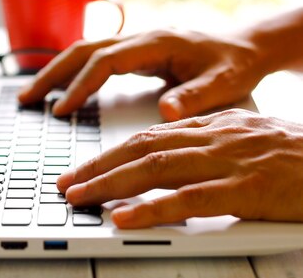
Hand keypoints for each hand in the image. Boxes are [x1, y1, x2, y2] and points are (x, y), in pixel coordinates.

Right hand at [18, 29, 267, 120]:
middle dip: (51, 73)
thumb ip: (197, 96)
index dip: (80, 85)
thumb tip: (167, 111)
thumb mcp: (225, 83)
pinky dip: (71, 72)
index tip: (62, 110)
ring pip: (83, 51)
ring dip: (55, 71)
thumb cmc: (234, 65)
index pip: (105, 62)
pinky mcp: (133, 52)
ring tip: (31, 94)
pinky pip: (93, 58)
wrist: (244, 47)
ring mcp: (134, 43)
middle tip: (25, 98)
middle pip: (82, 50)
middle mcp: (139, 38)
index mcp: (156, 42)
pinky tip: (61, 89)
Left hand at [57, 109, 302, 227]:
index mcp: (212, 127)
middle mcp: (214, 139)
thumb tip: (169, 155)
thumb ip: (209, 144)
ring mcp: (229, 162)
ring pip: (156, 169)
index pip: (148, 137)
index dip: (110, 152)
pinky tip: (124, 219)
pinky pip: (190, 200)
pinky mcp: (247, 191)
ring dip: (111, 184)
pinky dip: (153, 209)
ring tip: (80, 198)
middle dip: (98, 167)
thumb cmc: (299, 157)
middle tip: (66, 184)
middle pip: (142, 149)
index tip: (83, 168)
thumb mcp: (248, 139)